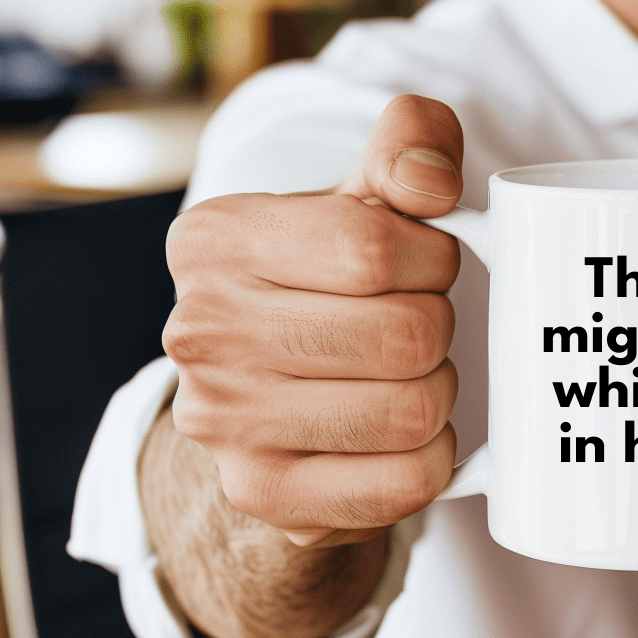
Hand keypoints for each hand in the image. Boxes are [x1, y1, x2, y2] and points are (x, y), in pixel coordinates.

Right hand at [164, 95, 462, 547]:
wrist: (268, 386)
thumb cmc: (330, 281)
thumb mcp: (363, 193)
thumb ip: (411, 144)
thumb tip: (433, 181)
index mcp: (215, 238)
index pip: (374, 246)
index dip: (432, 259)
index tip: (422, 266)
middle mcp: (200, 330)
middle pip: (404, 334)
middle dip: (435, 326)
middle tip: (412, 326)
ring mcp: (224, 422)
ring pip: (414, 411)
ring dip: (437, 391)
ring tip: (403, 376)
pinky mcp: (264, 493)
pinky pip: (406, 483)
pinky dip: (432, 457)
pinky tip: (404, 434)